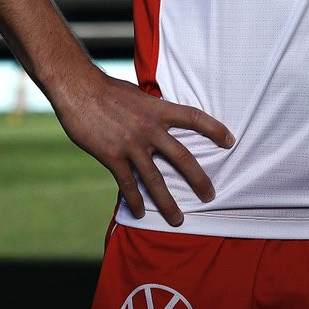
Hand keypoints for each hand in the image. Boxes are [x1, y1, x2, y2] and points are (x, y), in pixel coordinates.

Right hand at [49, 63, 235, 223]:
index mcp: (158, 109)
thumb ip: (150, 111)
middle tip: (210, 196)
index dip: (214, 129)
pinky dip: (135, 200)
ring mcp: (131, 144)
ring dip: (168, 202)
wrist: (78, 89)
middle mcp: (149, 128)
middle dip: (199, 180)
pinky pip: (128, 184)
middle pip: (182, 158)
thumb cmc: (106, 89)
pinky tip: (141, 213)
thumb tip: (159, 122)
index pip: (194, 118)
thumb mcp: (137, 95)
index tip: (230, 140)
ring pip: (156, 179)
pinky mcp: (112, 156)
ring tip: (177, 219)